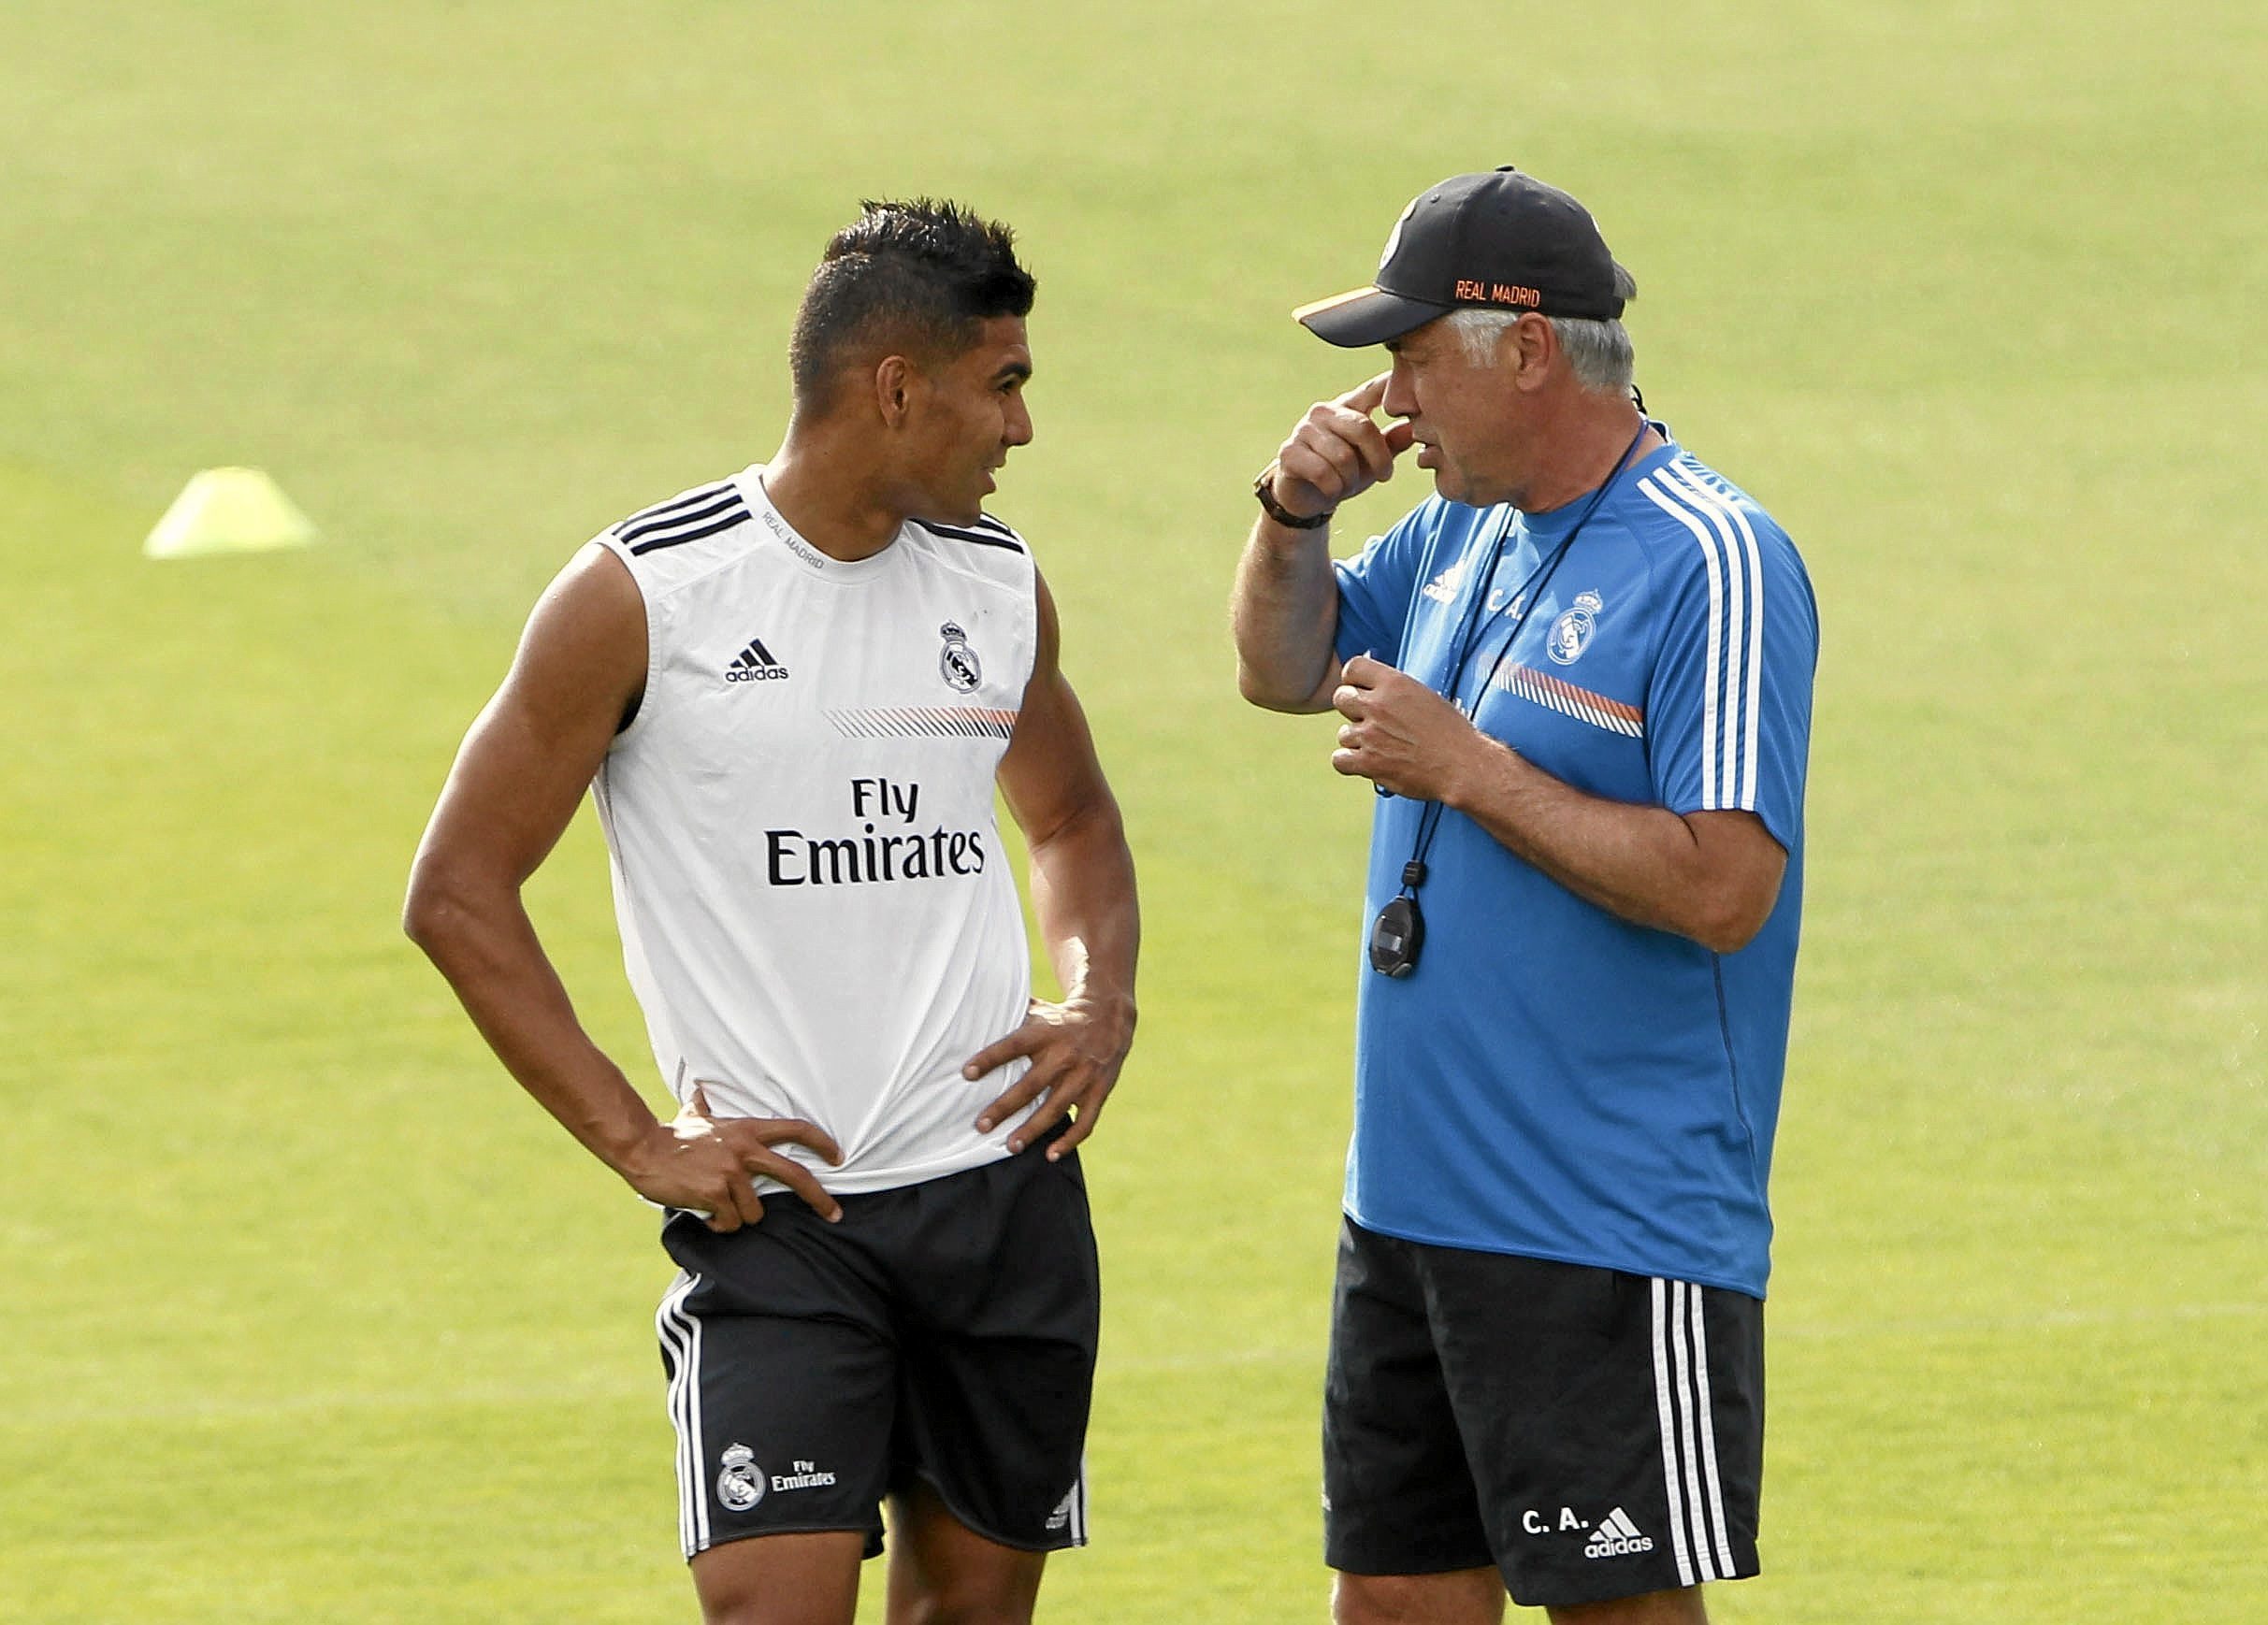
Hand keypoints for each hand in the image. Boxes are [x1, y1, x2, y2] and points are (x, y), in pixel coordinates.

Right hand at [619, 1085, 844, 1231]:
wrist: (644, 1149)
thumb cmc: (672, 1135)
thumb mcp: (696, 1114)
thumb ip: (706, 1105)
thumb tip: (700, 1086)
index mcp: (747, 1130)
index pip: (795, 1129)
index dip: (821, 1142)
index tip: (839, 1156)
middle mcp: (745, 1150)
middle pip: (796, 1175)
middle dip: (820, 1198)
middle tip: (835, 1214)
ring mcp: (731, 1173)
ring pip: (755, 1212)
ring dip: (738, 1216)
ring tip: (718, 1206)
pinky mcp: (716, 1194)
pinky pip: (730, 1222)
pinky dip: (719, 1225)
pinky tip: (706, 1215)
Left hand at [963, 992, 1135, 1158]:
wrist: (1109, 1018)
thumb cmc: (1059, 1020)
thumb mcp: (1038, 1011)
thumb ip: (1009, 1017)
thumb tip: (969, 1018)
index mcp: (1045, 1033)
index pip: (1013, 1046)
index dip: (990, 1059)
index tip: (967, 1074)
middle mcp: (1064, 1055)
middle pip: (1031, 1085)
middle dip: (1005, 1107)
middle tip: (981, 1125)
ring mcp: (1084, 1076)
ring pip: (1055, 1108)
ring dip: (1032, 1129)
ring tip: (1011, 1147)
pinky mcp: (1099, 1092)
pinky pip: (1085, 1122)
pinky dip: (1069, 1141)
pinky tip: (1050, 1155)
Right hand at [1267, 374, 1417, 521]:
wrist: (1307, 499)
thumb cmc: (1343, 473)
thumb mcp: (1373, 459)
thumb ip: (1392, 442)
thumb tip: (1415, 428)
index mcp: (1347, 407)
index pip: (1372, 389)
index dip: (1389, 383)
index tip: (1412, 376)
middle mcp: (1324, 412)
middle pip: (1362, 429)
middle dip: (1379, 459)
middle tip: (1385, 475)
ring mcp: (1304, 430)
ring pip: (1342, 456)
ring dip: (1351, 479)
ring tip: (1348, 484)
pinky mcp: (1289, 452)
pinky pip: (1322, 472)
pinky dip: (1333, 488)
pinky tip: (1331, 489)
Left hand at [1330, 654, 1493, 801]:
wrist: (1462, 765)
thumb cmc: (1451, 732)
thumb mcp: (1424, 696)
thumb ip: (1396, 691)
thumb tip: (1375, 690)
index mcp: (1394, 683)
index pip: (1352, 668)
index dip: (1353, 680)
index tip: (1361, 690)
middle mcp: (1378, 705)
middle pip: (1341, 698)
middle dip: (1352, 708)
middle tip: (1370, 721)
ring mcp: (1370, 734)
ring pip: (1343, 733)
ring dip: (1357, 740)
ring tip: (1379, 746)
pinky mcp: (1368, 762)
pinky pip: (1339, 759)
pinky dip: (1350, 762)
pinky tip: (1365, 762)